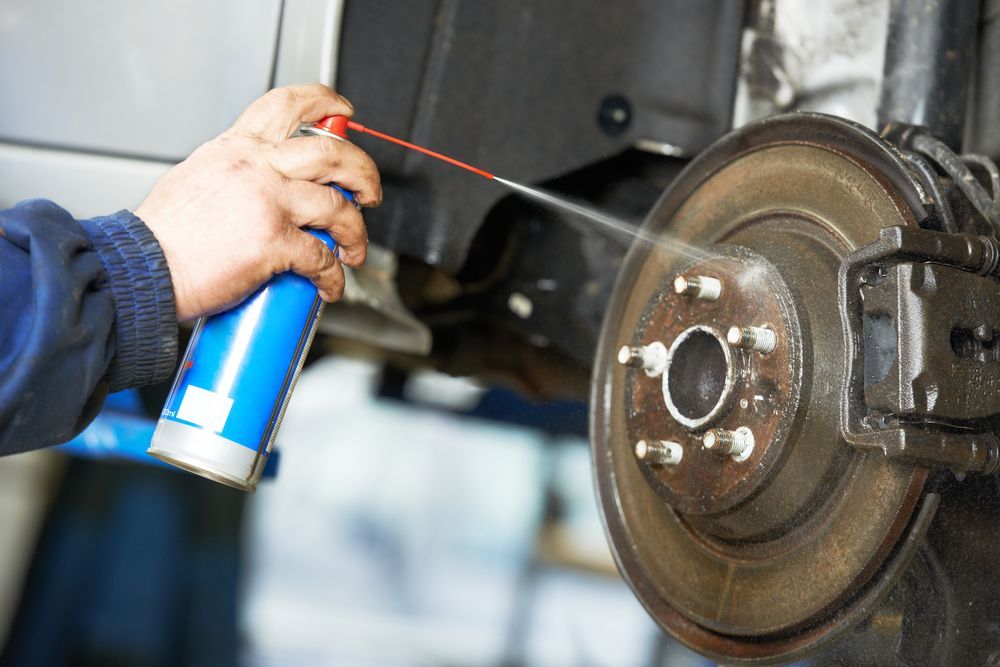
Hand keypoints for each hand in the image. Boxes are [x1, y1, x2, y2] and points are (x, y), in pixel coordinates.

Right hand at [135, 83, 381, 320]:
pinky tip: (331, 285)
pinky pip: (322, 258)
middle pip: (333, 154)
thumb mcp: (198, 178)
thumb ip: (236, 173)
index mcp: (237, 148)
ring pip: (338, 207)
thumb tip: (265, 187)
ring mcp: (268, 203)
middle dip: (364, 173)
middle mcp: (257, 167)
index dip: (324, 101)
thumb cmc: (163, 235)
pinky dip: (334, 276)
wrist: (140, 267)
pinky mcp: (273, 243)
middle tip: (368, 193)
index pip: (287, 105)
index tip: (343, 109)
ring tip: (353, 250)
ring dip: (356, 232)